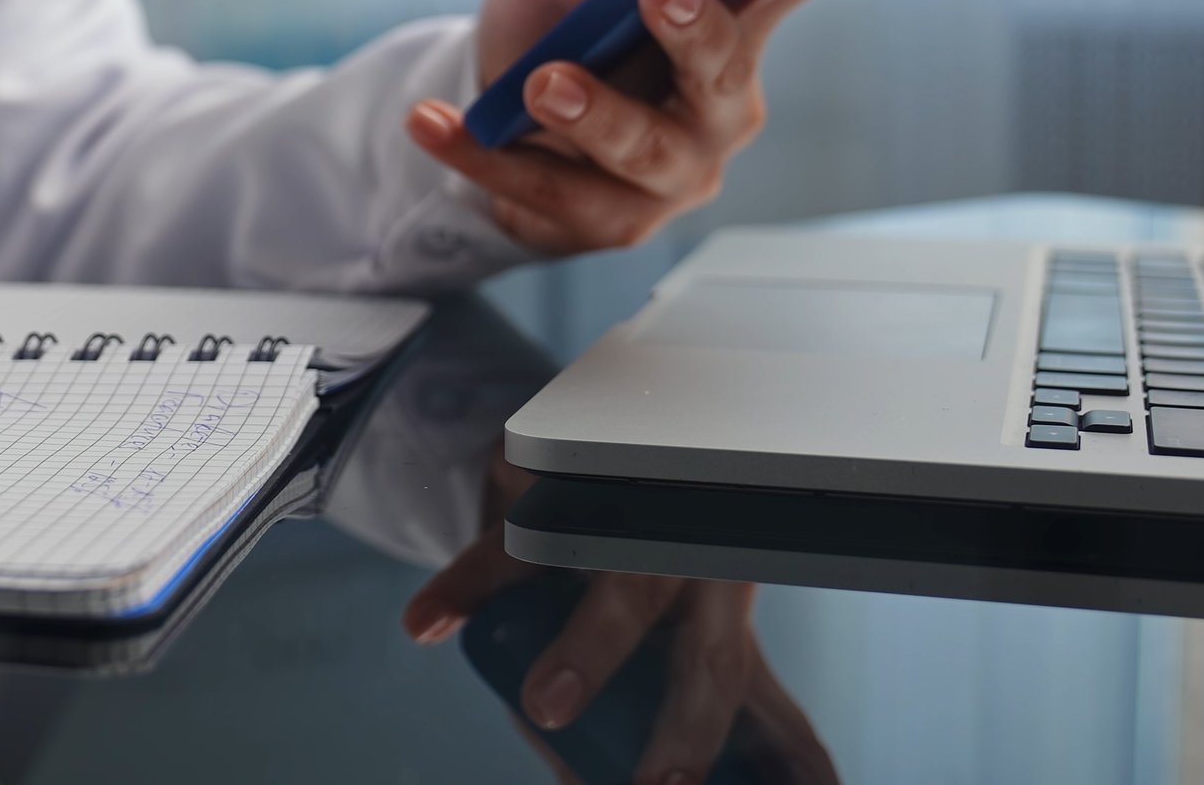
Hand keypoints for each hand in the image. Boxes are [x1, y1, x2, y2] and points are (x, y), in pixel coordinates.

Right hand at [402, 456, 835, 784]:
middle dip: (688, 726)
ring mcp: (634, 526)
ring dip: (586, 648)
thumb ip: (674, 709)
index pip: (747, 695)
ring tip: (541, 710)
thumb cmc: (626, 566)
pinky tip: (428, 624)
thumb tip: (633, 779)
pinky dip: (466, 586)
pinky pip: (512, 541)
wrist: (569, 451)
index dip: (775, 760)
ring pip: (619, 587)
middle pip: (706, 652)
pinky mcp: (558, 489)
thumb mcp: (673, 628)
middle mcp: (696, 568)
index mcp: (722, 612)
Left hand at [408, 0, 874, 253]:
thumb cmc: (549, 26)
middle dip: (700, 32)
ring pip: (645, 149)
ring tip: (542, 84)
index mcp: (730, 23)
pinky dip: (489, 159)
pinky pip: (551, 194)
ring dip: (595, 114)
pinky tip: (434, 126)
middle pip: (726, 70)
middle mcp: (718, 103)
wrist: (488, 115)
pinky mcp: (609, 221)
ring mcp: (670, 169)